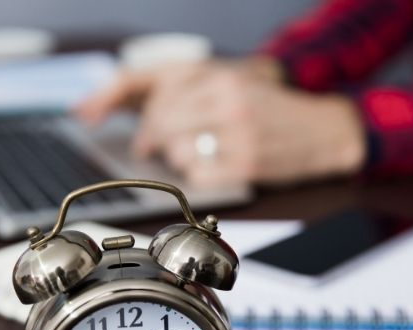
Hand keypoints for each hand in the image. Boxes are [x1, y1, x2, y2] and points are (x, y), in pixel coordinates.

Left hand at [75, 58, 364, 185]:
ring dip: (175, 157)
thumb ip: (176, 88)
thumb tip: (106, 108)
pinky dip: (196, 175)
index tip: (87, 113)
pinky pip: (195, 175)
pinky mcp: (245, 163)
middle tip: (150, 146)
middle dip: (149, 137)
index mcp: (218, 71)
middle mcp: (226, 96)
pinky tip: (214, 165)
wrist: (324, 129)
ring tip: (200, 150)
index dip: (111, 99)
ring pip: (173, 150)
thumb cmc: (270, 107)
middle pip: (158, 121)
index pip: (149, 83)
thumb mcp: (228, 80)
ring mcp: (237, 131)